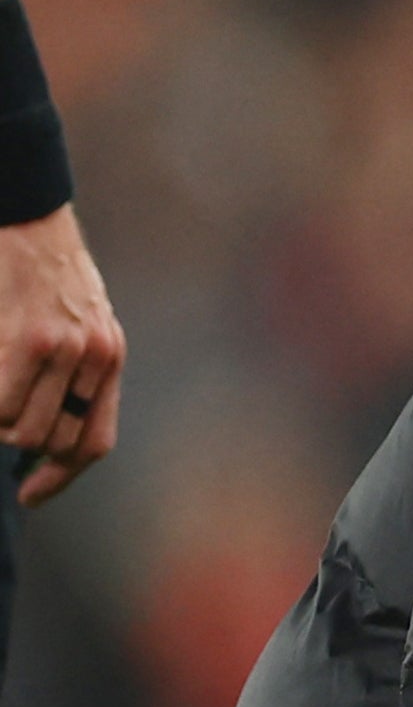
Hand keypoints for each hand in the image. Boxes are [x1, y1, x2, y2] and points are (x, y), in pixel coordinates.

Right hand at [0, 202, 124, 501]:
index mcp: (109, 357)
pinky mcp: (30, 339)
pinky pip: (1, 405)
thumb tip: (41, 429)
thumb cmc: (40, 265)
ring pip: (22, 429)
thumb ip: (73, 367)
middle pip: (53, 442)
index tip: (29, 494)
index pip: (92, 441)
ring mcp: (65, 350)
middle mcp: (96, 358)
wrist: (27, 213)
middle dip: (17, 449)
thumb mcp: (78, 317)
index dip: (59, 477)